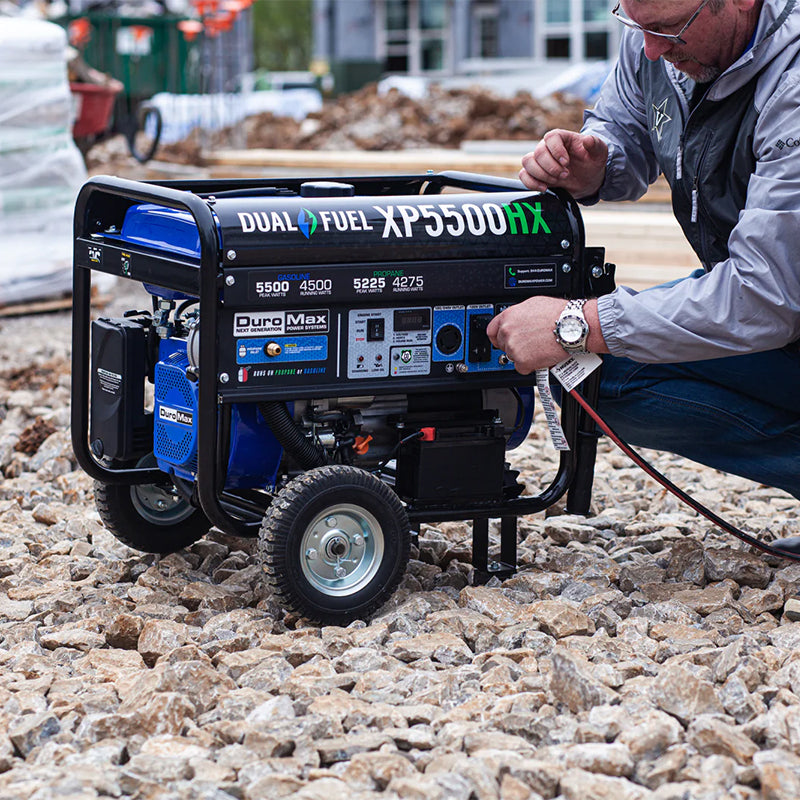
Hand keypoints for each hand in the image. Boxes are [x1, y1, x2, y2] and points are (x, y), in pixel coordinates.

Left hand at [487, 297, 607, 374]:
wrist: (572, 326)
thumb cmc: (559, 314)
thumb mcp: (533, 304)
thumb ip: (519, 314)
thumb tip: (517, 320)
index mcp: (508, 316)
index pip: (491, 331)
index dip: (497, 337)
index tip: (501, 341)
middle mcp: (507, 332)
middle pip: (502, 345)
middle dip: (514, 346)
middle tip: (528, 345)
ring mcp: (514, 347)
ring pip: (513, 357)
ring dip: (523, 356)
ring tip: (539, 348)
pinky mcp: (522, 361)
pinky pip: (521, 368)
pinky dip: (530, 366)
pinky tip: (540, 356)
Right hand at [520, 130, 607, 198]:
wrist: (588, 180)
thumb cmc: (592, 162)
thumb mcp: (600, 153)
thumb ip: (595, 145)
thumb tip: (587, 140)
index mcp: (562, 138)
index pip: (550, 137)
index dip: (556, 150)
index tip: (566, 162)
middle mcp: (547, 147)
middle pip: (538, 152)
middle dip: (551, 167)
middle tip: (565, 175)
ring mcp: (540, 161)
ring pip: (528, 162)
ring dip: (541, 175)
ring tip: (556, 181)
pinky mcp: (535, 174)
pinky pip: (523, 175)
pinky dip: (531, 183)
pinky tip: (545, 188)